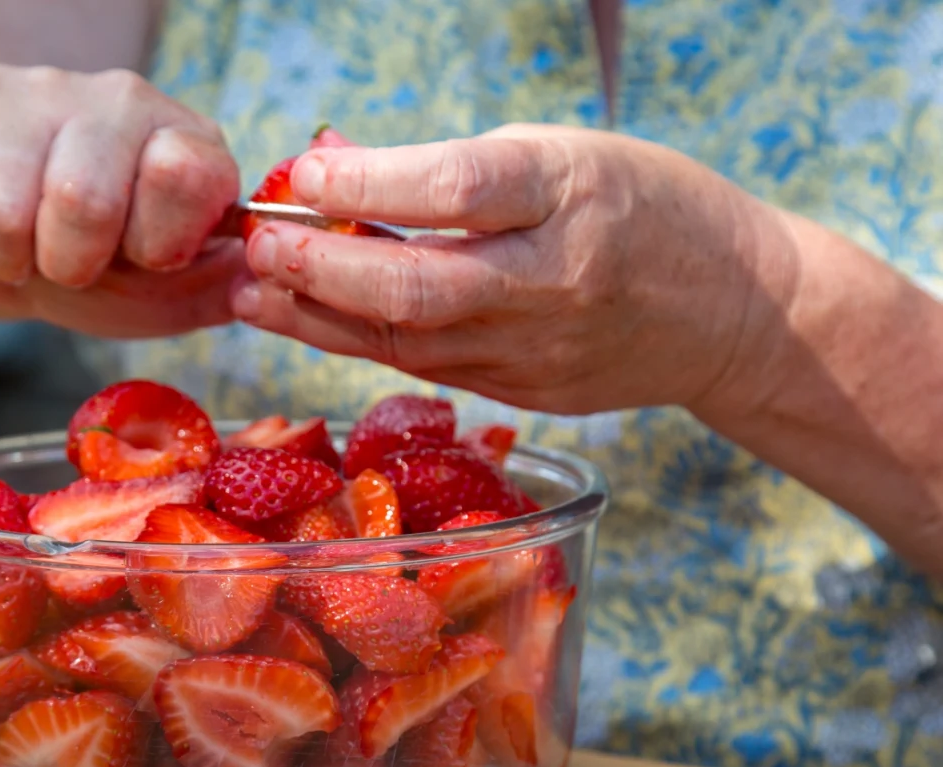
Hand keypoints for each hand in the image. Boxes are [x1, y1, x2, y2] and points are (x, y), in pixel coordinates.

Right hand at [0, 63, 244, 337]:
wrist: (17, 256)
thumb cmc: (108, 273)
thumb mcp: (172, 294)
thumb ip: (221, 290)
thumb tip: (252, 280)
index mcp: (186, 144)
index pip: (181, 175)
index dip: (155, 245)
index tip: (144, 260)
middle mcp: (118, 99)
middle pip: (81, 199)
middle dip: (68, 266)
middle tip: (70, 269)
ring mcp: (36, 91)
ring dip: (6, 261)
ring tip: (21, 256)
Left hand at [232, 124, 800, 415]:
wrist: (733, 311)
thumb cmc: (641, 206)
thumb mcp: (563, 155)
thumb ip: (454, 169)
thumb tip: (332, 172)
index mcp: (572, 195)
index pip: (457, 189)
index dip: (367, 184)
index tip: (299, 173)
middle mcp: (555, 280)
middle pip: (419, 288)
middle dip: (321, 270)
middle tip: (253, 246)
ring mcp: (540, 350)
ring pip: (408, 342)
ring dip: (318, 319)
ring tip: (251, 292)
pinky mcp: (526, 392)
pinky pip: (426, 366)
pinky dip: (359, 342)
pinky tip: (309, 319)